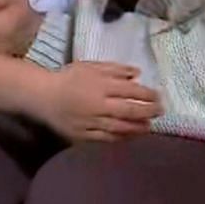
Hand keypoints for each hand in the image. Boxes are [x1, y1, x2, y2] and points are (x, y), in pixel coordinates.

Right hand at [34, 61, 161, 142]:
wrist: (44, 97)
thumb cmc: (69, 78)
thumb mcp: (90, 66)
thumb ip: (114, 69)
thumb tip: (137, 73)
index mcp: (101, 85)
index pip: (131, 90)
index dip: (148, 94)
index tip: (158, 96)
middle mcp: (99, 104)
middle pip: (130, 110)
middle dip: (149, 111)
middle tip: (160, 111)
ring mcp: (93, 121)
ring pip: (122, 127)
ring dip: (139, 127)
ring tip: (149, 126)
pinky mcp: (86, 134)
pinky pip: (108, 138)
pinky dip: (122, 137)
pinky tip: (131, 135)